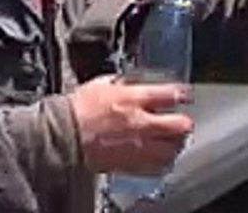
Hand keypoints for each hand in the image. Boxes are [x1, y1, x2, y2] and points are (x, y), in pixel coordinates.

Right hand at [68, 75, 194, 174]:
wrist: (62, 136)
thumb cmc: (76, 110)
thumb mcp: (101, 84)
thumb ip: (121, 83)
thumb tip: (130, 81)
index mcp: (133, 99)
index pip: (171, 94)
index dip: (183, 94)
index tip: (185, 94)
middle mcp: (140, 123)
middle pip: (180, 125)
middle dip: (184, 122)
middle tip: (182, 121)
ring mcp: (137, 145)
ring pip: (172, 148)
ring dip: (175, 143)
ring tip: (173, 140)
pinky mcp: (130, 162)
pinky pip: (156, 166)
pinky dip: (162, 161)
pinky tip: (159, 156)